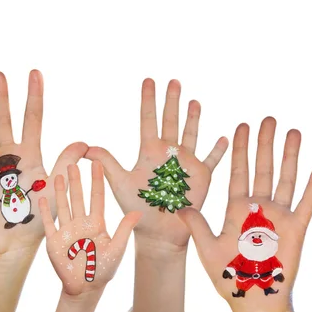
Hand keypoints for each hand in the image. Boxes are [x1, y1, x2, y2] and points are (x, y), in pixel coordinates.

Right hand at [0, 70, 87, 253]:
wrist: (15, 242)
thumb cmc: (38, 217)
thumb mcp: (55, 188)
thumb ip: (65, 163)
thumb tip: (84, 143)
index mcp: (30, 154)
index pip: (33, 118)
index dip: (34, 95)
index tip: (34, 73)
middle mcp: (7, 154)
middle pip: (4, 119)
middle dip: (1, 97)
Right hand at [40, 162, 141, 295]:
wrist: (85, 288)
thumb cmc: (103, 270)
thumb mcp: (117, 249)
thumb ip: (124, 230)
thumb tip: (137, 212)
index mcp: (97, 223)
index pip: (97, 197)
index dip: (97, 180)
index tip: (97, 163)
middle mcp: (81, 223)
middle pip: (78, 197)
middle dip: (76, 181)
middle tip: (73, 162)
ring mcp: (67, 230)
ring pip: (63, 206)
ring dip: (61, 191)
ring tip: (59, 174)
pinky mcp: (54, 240)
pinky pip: (49, 222)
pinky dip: (46, 210)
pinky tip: (43, 197)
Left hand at [86, 79, 227, 249]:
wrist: (158, 231)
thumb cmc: (137, 207)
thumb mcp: (119, 183)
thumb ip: (106, 163)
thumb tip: (86, 148)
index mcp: (149, 151)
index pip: (148, 119)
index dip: (148, 100)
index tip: (149, 80)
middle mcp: (168, 153)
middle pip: (171, 121)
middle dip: (172, 101)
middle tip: (173, 81)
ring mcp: (186, 163)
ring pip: (191, 134)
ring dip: (193, 119)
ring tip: (194, 101)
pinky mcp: (201, 176)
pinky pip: (212, 159)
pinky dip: (218, 150)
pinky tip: (225, 137)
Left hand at [179, 117, 311, 311]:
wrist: (252, 298)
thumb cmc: (228, 275)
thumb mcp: (206, 247)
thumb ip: (197, 225)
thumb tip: (180, 207)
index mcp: (236, 208)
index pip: (238, 171)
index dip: (240, 149)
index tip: (241, 126)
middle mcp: (257, 207)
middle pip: (261, 168)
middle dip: (264, 144)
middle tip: (267, 119)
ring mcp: (278, 216)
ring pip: (284, 178)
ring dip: (288, 155)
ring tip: (292, 131)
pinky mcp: (295, 228)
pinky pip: (307, 201)